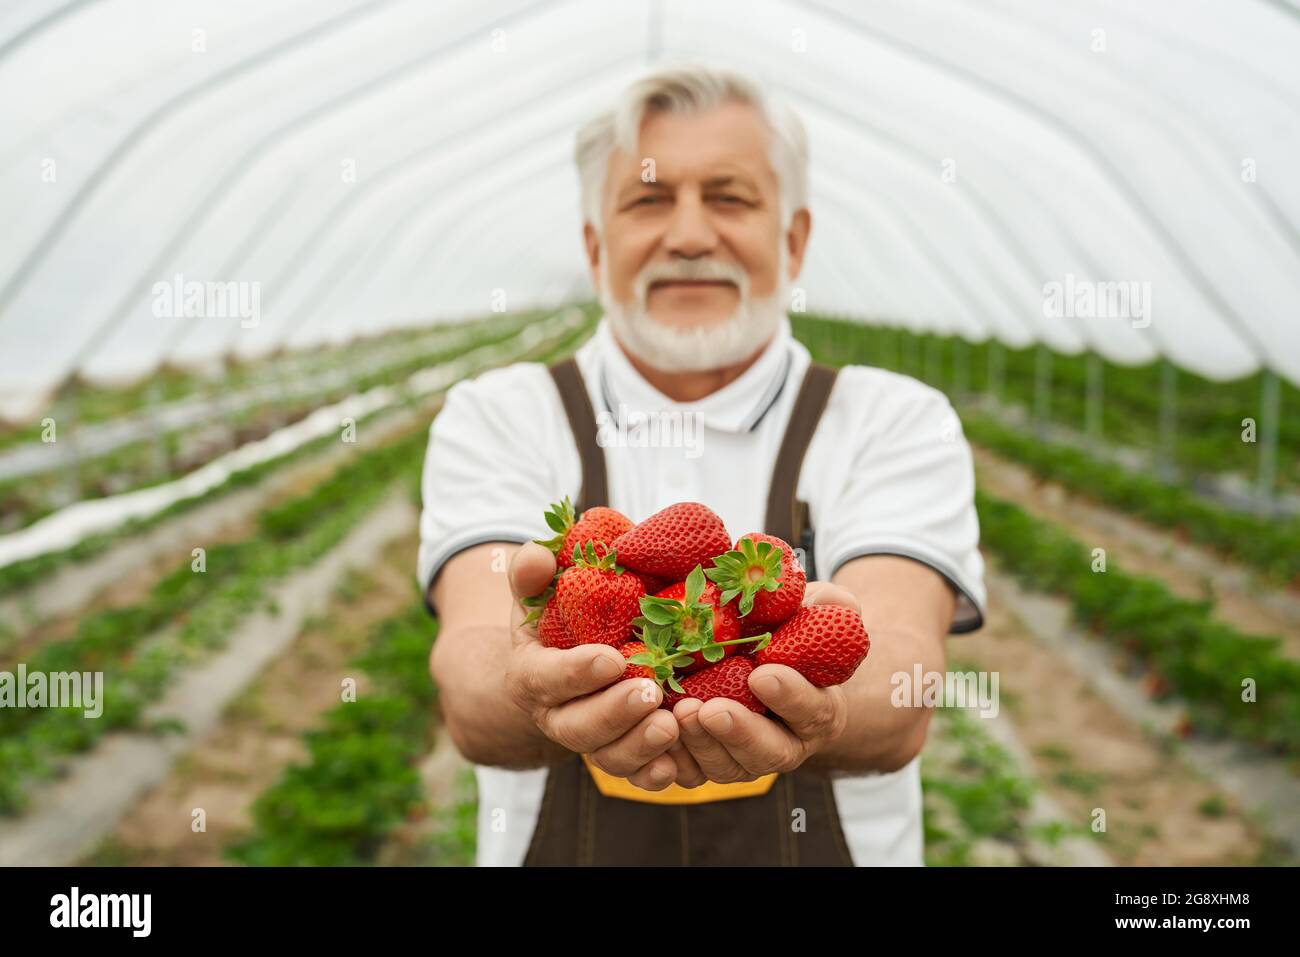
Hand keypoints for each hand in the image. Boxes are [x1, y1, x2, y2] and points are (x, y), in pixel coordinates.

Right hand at [503, 542, 680, 790]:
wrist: (563, 661)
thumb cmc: (556, 619)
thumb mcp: (538, 592)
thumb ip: (533, 572)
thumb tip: (539, 557)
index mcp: (532, 675)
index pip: (546, 679)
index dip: (576, 673)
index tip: (613, 658)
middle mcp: (556, 715)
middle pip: (577, 727)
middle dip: (614, 713)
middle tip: (651, 692)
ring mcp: (589, 739)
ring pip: (607, 756)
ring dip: (638, 745)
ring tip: (671, 724)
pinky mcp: (619, 753)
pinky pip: (633, 775)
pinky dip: (652, 774)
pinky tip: (674, 764)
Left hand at [671, 581, 856, 784]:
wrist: (753, 658)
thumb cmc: (788, 631)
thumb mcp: (814, 611)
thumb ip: (828, 608)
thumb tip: (833, 603)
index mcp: (818, 710)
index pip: (812, 710)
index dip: (791, 697)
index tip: (762, 674)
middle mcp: (785, 743)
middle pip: (769, 752)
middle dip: (739, 732)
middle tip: (710, 709)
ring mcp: (744, 757)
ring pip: (727, 766)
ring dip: (701, 743)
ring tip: (679, 711)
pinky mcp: (707, 762)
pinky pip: (690, 773)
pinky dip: (672, 759)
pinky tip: (655, 732)